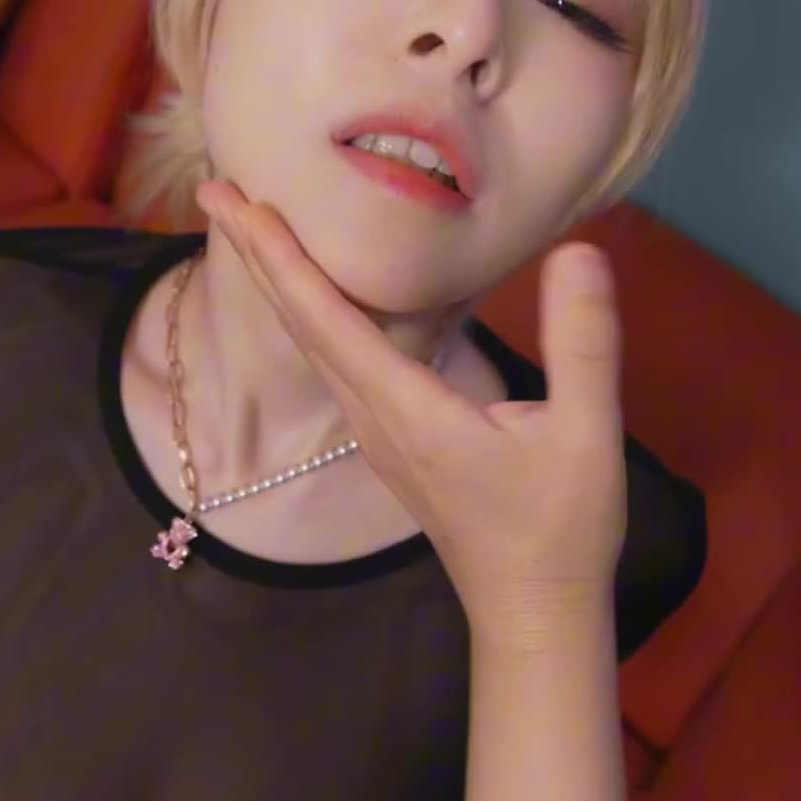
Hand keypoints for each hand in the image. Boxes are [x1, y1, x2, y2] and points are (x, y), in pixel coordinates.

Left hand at [195, 180, 627, 641]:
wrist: (535, 610)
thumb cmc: (559, 527)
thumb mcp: (586, 432)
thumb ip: (583, 342)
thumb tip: (577, 251)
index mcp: (407, 410)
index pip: (326, 320)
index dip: (279, 258)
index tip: (237, 204)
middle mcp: (374, 418)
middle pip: (300, 326)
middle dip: (257, 256)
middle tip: (214, 191)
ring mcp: (376, 434)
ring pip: (311, 346)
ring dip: (278, 282)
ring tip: (249, 227)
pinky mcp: (389, 441)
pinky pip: (332, 363)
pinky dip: (308, 314)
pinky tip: (309, 295)